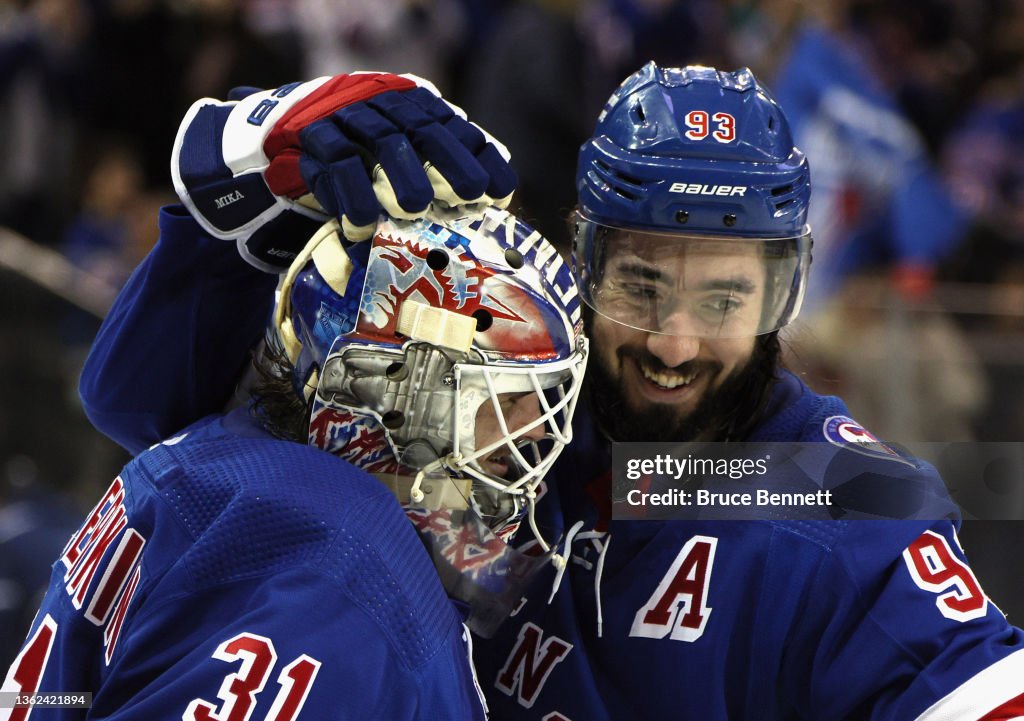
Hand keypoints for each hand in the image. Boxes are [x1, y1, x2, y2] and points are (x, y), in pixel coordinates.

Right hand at [172, 72, 516, 271]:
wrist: (271, 144)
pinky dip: (349, 194)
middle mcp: (377, 101)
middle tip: (471, 194)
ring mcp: (341, 115)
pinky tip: (363, 222)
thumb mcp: (389, 159)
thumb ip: (428, 171)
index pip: (451, 124)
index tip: (501, 190)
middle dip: (450, 161)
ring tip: (414, 208)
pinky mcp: (306, 136)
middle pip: (422, 127)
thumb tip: (482, 204)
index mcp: (405, 102)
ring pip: (379, 141)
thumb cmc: (346, 161)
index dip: (478, 154)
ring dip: (400, 176)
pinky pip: (332, 163)